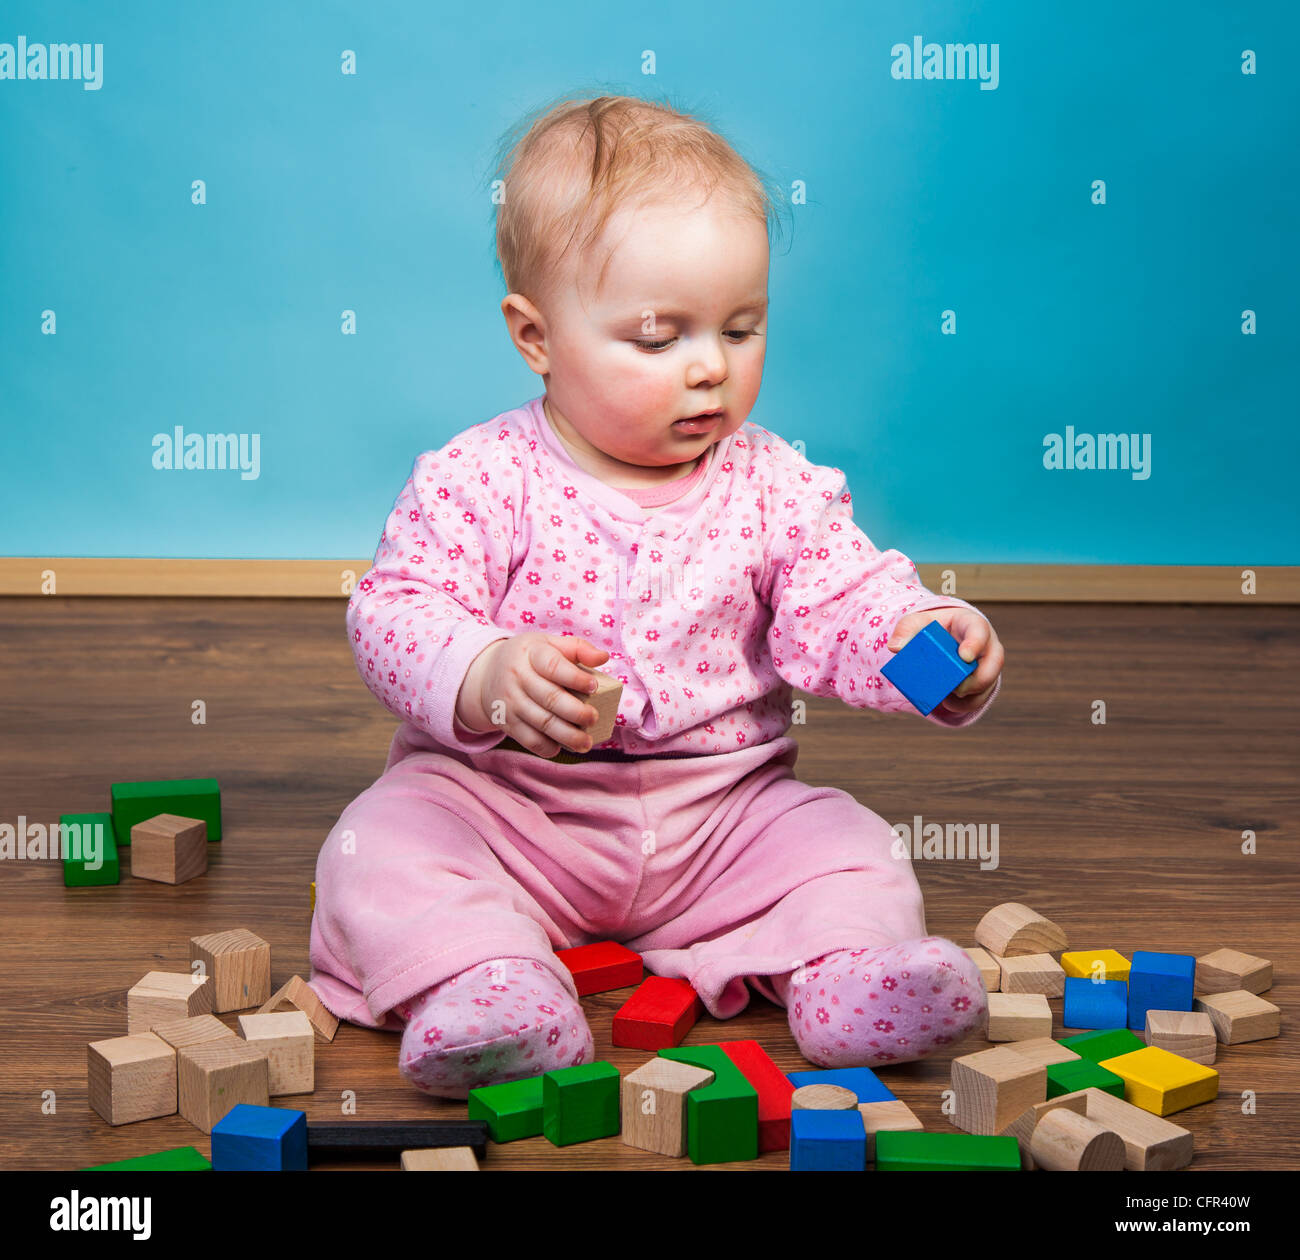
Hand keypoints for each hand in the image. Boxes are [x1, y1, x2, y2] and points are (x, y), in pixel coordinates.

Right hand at [456, 632, 610, 756]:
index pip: (553, 666)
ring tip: (586, 742)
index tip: (594, 687)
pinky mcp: (506, 722)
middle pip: (550, 698)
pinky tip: (561, 747)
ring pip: (541, 722)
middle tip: (594, 718)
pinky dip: (546, 747)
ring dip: (567, 736)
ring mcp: (511, 701)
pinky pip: (528, 739)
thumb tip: (603, 657)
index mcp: (532, 653)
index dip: (575, 678)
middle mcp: (518, 677)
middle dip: (576, 712)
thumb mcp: (548, 643)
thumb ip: (577, 648)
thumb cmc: (529, 657)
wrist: (486, 673)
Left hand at [886, 607, 1002, 714]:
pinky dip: (964, 704)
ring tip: (947, 698)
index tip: (964, 657)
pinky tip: (947, 703)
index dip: (975, 644)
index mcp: (971, 624)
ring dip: (970, 695)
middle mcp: (986, 644)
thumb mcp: (915, 624)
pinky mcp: (982, 682)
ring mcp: (987, 664)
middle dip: (978, 679)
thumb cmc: (929, 629)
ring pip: (989, 683)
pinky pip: (980, 697)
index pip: (980, 630)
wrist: (937, 640)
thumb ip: (905, 630)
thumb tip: (896, 647)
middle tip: (957, 689)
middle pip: (995, 662)